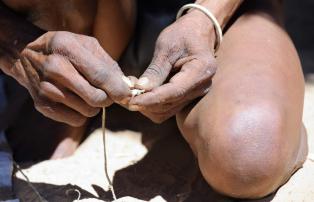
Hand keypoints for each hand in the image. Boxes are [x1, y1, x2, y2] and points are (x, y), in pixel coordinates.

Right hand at [12, 31, 130, 125]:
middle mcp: (55, 69)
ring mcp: (47, 89)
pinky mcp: (43, 106)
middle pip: (96, 99)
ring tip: (88, 93)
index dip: (118, 89)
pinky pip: (77, 120)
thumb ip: (108, 64)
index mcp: (67, 48)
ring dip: (95, 106)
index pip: (100, 76)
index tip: (127, 95)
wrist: (27, 57)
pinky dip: (82, 113)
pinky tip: (77, 100)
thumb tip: (127, 85)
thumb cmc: (65, 49)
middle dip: (108, 98)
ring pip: (89, 112)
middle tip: (106, 92)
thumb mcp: (86, 44)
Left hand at [129, 12, 216, 122]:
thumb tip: (140, 88)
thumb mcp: (167, 47)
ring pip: (166, 111)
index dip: (151, 99)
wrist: (197, 33)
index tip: (132, 100)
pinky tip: (142, 93)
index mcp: (201, 70)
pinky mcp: (187, 98)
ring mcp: (196, 94)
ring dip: (147, 106)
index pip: (174, 91)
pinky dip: (152, 105)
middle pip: (169, 104)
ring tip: (132, 90)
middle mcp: (202, 87)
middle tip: (126, 93)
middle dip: (146, 103)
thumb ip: (156, 70)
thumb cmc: (182, 35)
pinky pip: (167, 108)